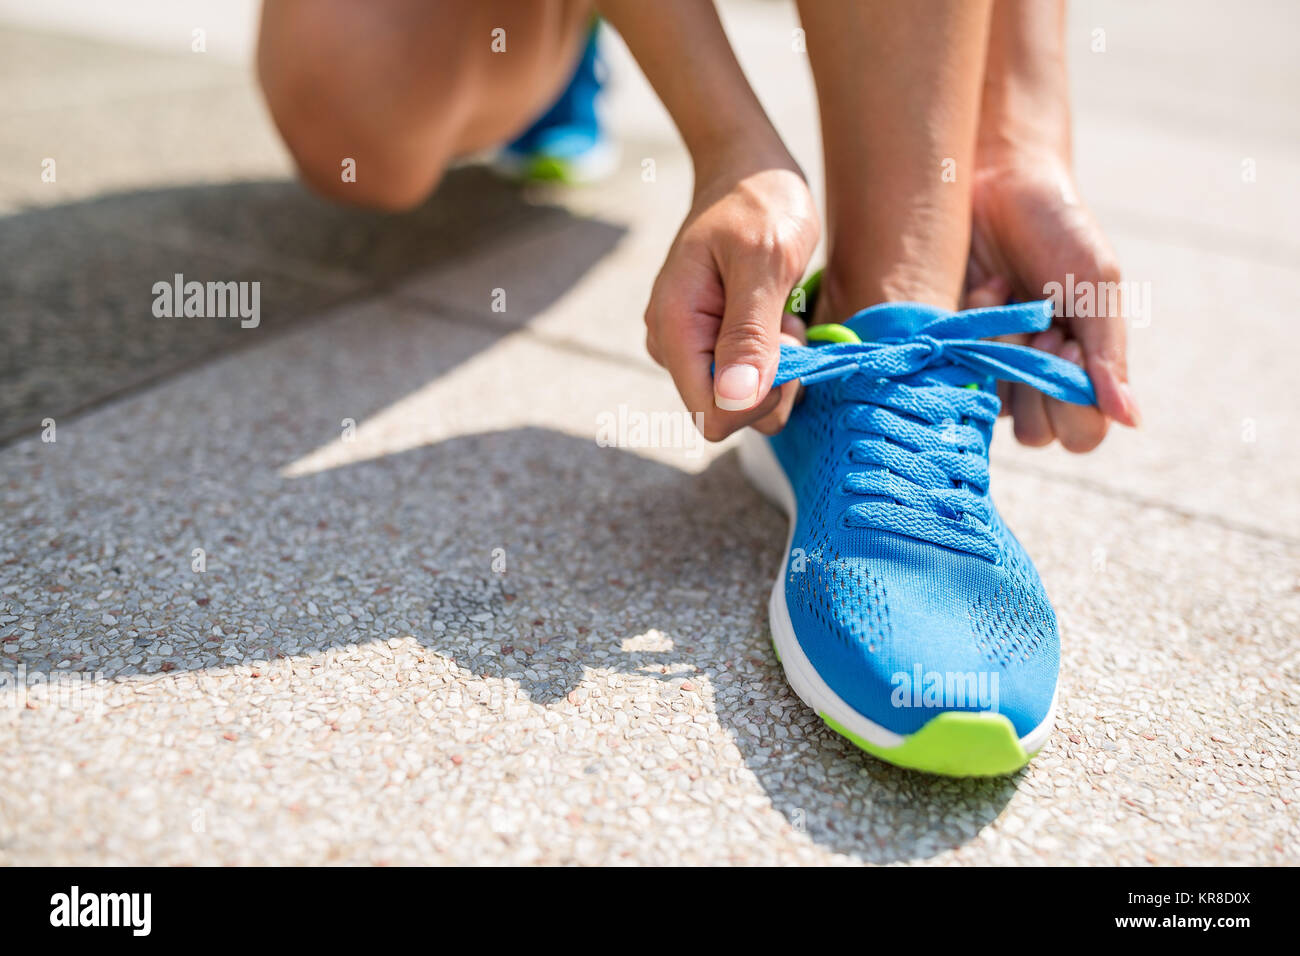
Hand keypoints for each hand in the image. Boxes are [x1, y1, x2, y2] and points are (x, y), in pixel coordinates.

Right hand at [644, 154, 818, 440]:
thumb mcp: (765, 261)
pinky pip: (745, 377)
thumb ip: (750, 334)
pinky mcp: (707, 341)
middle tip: (787, 324)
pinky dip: (773, 355)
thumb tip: (734, 401)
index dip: (758, 400)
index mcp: (674, 327)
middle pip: (728, 412)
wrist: (748, 170)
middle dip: (772, 381)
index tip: (787, 352)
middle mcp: (672, 344)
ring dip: (777, 367)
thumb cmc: (759, 202)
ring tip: (781, 313)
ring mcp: (688, 344)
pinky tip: (776, 315)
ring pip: (741, 398)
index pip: (712, 415)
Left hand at [966, 153, 1140, 451]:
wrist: (1001, 186)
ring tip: (1014, 301)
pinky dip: (975, 331)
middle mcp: (1036, 381)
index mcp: (1084, 372)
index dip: (1075, 403)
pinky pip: (956, 373)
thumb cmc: (1061, 233)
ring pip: (992, 410)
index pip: (1083, 435)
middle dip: (1037, 380)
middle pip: (1035, 434)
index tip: (1071, 342)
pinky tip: (988, 290)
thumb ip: (1109, 354)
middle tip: (1043, 326)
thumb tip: (1133, 420)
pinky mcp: (950, 352)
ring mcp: (990, 371)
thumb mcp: (1096, 287)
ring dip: (1004, 355)